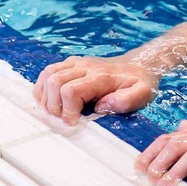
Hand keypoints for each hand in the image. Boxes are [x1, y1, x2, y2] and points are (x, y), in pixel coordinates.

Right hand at [32, 55, 158, 124]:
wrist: (141, 64)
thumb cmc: (141, 83)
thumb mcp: (143, 93)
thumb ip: (127, 100)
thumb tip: (101, 106)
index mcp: (100, 76)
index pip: (71, 90)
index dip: (67, 110)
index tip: (74, 123)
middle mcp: (85, 66)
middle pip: (54, 81)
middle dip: (53, 105)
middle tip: (64, 119)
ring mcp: (77, 62)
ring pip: (48, 73)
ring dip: (45, 96)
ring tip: (55, 111)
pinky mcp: (72, 63)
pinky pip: (49, 70)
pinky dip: (43, 87)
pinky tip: (51, 100)